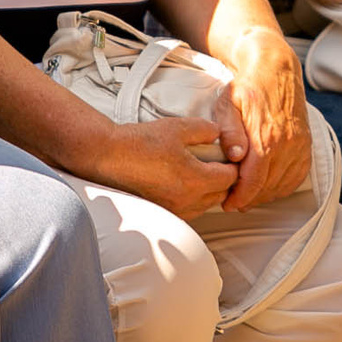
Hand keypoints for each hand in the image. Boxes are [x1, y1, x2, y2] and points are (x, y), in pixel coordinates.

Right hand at [95, 117, 238, 219]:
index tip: (227, 156)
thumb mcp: (178, 127)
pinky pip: (190, 211)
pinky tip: (183, 184)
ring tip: (200, 173)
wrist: (109, 156)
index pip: (230, 178)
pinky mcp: (163, 214)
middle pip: (221, 195)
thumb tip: (219, 134)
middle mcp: (187, 200)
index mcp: (194, 179)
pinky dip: (193, 199)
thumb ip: (206, 130)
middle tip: (217, 163)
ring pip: (206, 205)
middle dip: (223, 179)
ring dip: (209, 191)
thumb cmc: (141, 142)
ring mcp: (174, 210)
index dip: (232, 165)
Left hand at [214, 35, 312, 211]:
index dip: (240, 197)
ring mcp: (299, 146)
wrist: (275, 70)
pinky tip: (269, 187)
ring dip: (266, 195)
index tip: (229, 204)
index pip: (254, 180)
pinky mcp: (306, 145)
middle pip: (268, 187)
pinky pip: (298, 176)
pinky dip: (284, 187)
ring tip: (249, 195)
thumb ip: (229, 131)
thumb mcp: (228, 104)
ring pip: (283, 184)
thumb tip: (235, 156)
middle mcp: (286, 145)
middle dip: (250, 199)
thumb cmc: (247, 87)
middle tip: (235, 202)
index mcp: (265, 137)